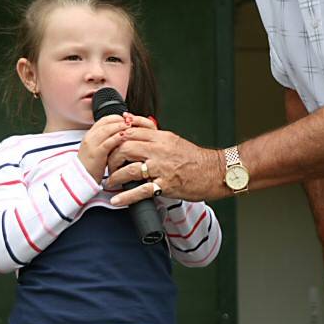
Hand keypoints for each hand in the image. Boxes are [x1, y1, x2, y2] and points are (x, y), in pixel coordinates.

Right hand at [78, 115, 129, 183]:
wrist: (82, 178)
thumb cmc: (91, 165)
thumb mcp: (96, 149)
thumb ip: (105, 140)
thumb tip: (119, 134)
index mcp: (89, 135)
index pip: (103, 120)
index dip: (115, 118)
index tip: (125, 119)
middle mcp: (90, 137)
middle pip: (106, 123)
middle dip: (119, 120)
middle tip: (130, 121)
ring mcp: (92, 145)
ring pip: (107, 130)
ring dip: (120, 126)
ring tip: (130, 126)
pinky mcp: (97, 153)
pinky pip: (108, 142)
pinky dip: (117, 137)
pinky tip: (125, 136)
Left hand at [106, 126, 224, 204]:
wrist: (215, 171)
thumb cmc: (194, 158)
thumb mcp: (172, 139)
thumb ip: (152, 133)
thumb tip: (132, 123)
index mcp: (161, 137)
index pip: (130, 131)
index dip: (116, 139)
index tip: (110, 147)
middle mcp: (159, 150)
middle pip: (125, 148)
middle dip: (112, 158)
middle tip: (109, 165)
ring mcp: (162, 168)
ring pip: (130, 169)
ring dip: (115, 177)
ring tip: (110, 182)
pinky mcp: (165, 185)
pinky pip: (141, 191)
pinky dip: (126, 197)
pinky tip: (117, 200)